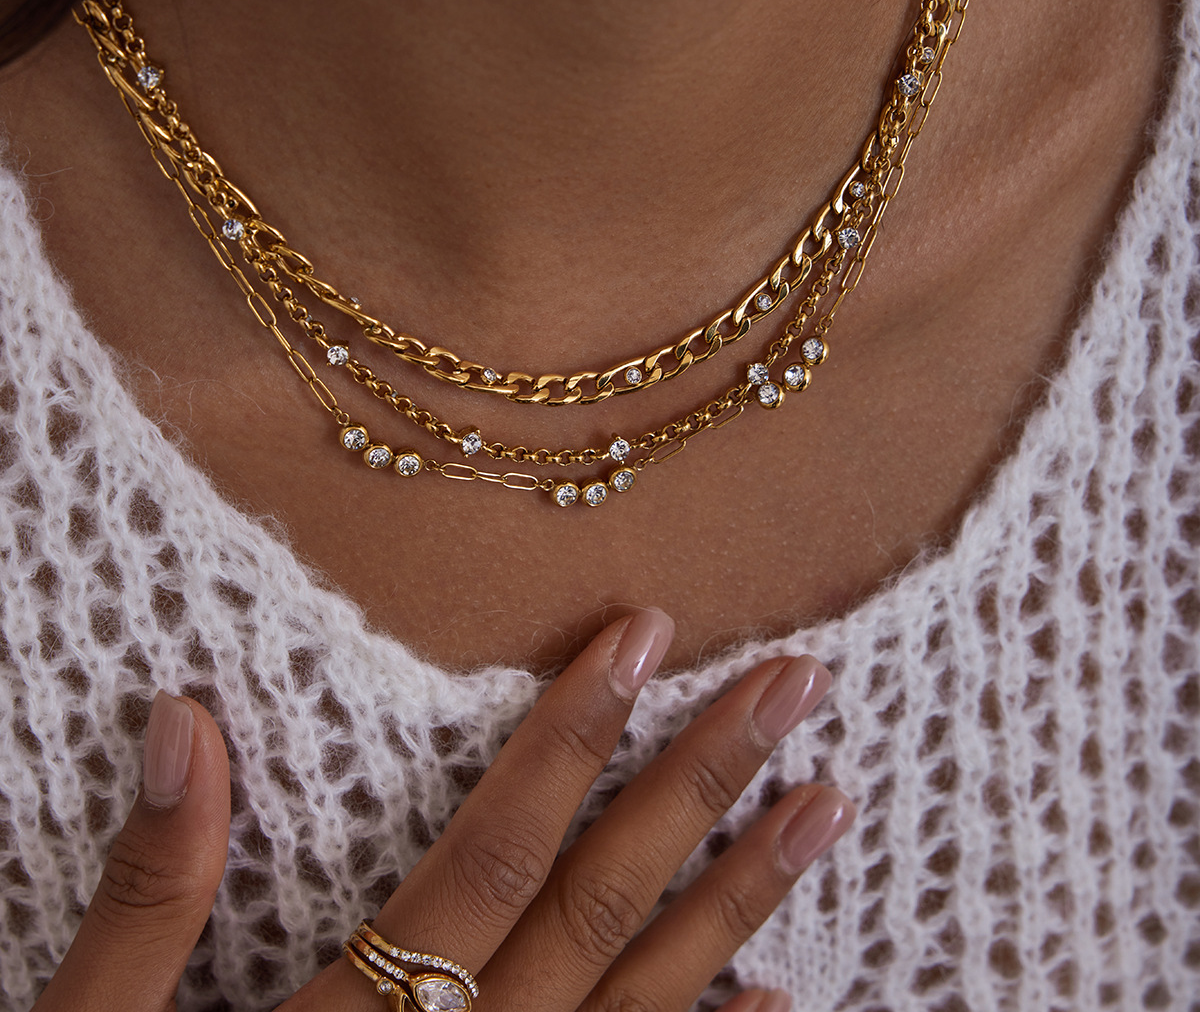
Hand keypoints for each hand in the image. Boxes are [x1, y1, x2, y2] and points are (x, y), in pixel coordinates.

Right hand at [33, 609, 852, 1011]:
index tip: (644, 631)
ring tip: (829, 804)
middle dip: (703, 784)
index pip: (500, 847)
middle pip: (604, 904)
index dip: (573, 731)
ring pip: (650, 1001)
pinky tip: (777, 1001)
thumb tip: (183, 722)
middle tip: (795, 685)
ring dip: (746, 899)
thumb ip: (150, 893)